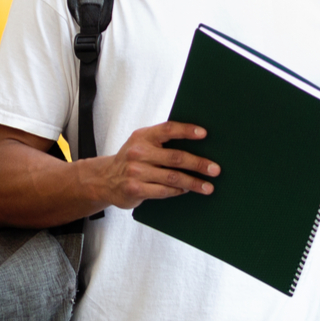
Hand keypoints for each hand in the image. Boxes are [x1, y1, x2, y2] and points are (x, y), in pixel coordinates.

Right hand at [79, 121, 217, 209]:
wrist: (104, 180)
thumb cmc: (131, 160)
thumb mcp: (141, 144)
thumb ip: (162, 143)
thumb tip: (198, 146)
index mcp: (143, 136)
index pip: (168, 129)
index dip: (187, 130)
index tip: (204, 134)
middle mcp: (138, 152)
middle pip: (175, 157)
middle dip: (199, 164)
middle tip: (215, 169)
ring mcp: (136, 172)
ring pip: (173, 177)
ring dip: (194, 182)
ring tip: (208, 187)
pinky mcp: (135, 189)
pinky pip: (164, 190)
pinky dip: (178, 190)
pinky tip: (187, 190)